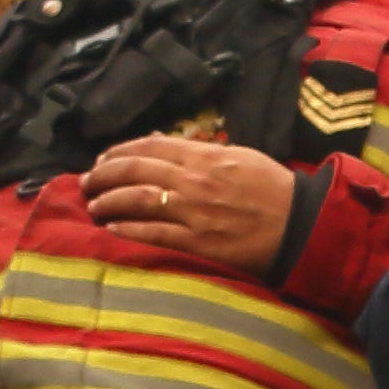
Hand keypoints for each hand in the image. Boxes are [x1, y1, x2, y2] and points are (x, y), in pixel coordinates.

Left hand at [81, 135, 298, 275]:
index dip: (121, 151)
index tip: (103, 159)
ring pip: (138, 199)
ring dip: (109, 201)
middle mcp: (195, 180)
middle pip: (136, 170)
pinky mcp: (198, 242)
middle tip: (87, 181)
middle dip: (105, 174)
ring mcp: (194, 212)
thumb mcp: (240, 157)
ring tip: (94, 205)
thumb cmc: (274, 190)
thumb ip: (203, 152)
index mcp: (205, 155)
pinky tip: (112, 228)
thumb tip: (169, 146)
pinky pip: (154, 233)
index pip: (151, 146)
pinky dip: (128, 229)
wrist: (301, 226)